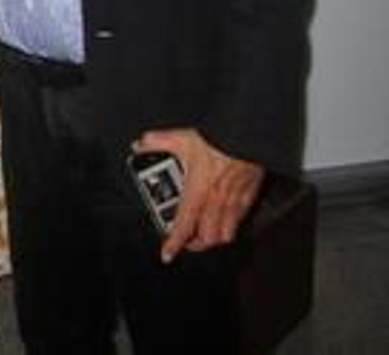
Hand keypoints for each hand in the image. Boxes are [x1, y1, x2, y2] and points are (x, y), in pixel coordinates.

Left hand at [134, 128, 262, 262]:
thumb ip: (157, 142)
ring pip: (225, 234)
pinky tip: (227, 220)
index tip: (167, 254)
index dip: (173, 243)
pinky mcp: (248, 197)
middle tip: (186, 241)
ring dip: (214, 238)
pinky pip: (241, 220)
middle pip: (206, 238)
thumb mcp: (181, 138)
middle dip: (195, 245)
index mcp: (197, 192)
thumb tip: (140, 145)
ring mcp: (233, 202)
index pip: (183, 226)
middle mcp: (215, 202)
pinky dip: (232, 225)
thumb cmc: (216, 140)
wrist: (244, 135)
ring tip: (205, 235)